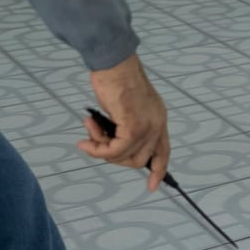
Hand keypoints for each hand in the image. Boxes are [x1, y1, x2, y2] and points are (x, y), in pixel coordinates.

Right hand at [77, 53, 170, 191]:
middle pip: (139, 160)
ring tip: (88, 133)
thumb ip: (122, 127)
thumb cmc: (114, 79)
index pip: (163, 152)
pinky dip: (98, 149)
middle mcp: (158, 125)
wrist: (113, 62)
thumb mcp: (122, 108)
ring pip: (125, 157)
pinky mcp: (134, 126)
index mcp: (158, 119)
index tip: (153, 187)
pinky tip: (86, 140)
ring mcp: (148, 126)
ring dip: (102, 151)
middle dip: (113, 157)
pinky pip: (115, 150)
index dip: (158, 171)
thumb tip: (109, 145)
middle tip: (94, 142)